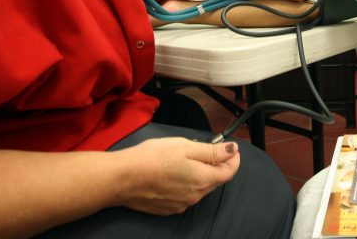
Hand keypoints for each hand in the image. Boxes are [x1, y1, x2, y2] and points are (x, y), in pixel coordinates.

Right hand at [117, 137, 239, 214]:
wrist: (122, 178)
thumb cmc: (152, 158)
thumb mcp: (186, 146)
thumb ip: (212, 151)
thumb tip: (232, 150)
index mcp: (203, 179)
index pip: (230, 172)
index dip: (233, 158)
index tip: (231, 149)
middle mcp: (196, 196)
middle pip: (216, 180)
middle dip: (217, 165)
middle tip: (208, 149)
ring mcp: (182, 204)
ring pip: (201, 188)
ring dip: (201, 174)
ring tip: (187, 159)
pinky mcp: (169, 208)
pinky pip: (186, 196)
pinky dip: (187, 184)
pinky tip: (174, 173)